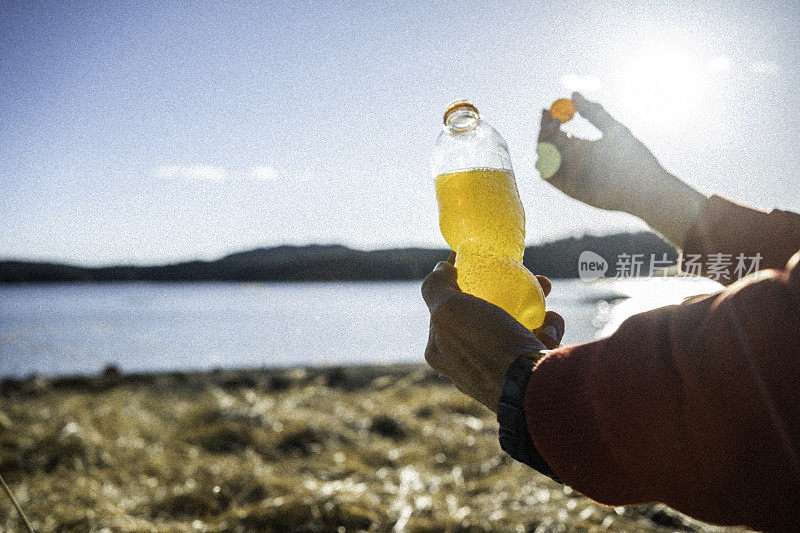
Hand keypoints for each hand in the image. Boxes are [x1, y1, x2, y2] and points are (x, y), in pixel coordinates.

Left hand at [421, 253, 564, 411]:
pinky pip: (537, 342)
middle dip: (501, 289)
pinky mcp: (529, 375)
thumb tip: (439, 269)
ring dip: (532, 304)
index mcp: (441, 350)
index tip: (476, 260)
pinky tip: (552, 324)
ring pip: (513, 324)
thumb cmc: (487, 347)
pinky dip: (548, 328)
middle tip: (519, 273)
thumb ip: (436, 287)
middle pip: (482, 313)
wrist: (532, 388)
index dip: (458, 280)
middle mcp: (467, 363)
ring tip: (544, 288)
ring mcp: (499, 371)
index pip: (444, 307)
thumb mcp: (449, 310)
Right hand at [538, 92, 706, 245]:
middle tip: (553, 121)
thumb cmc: (632, 157)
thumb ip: (594, 113)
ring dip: (545, 145)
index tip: (546, 109)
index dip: (549, 119)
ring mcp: (570, 175)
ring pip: (545, 159)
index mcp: (583, 146)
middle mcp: (573, 161)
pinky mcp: (568, 189)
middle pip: (547, 144)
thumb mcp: (613, 129)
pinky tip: (556, 152)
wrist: (642, 187)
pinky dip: (546, 163)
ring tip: (559, 136)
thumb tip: (574, 94)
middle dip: (545, 131)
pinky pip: (549, 176)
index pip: (557, 131)